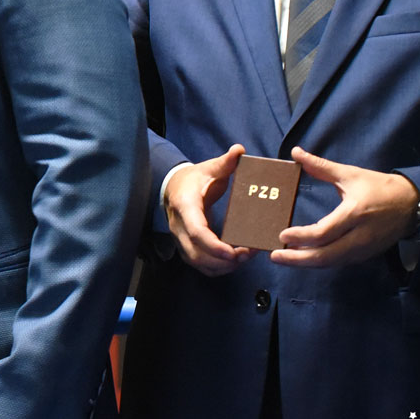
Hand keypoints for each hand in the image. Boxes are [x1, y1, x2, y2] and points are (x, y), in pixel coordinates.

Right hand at [163, 145, 251, 275]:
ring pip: (196, 262)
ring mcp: (180, 238)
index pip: (196, 231)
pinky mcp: (185, 246)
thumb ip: (225, 163)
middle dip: (222, 260)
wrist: (173, 188)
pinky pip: (198, 264)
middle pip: (196, 253)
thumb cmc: (194, 179)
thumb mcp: (208, 168)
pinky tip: (232, 263)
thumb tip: (239, 150)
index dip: (214, 245)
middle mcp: (179, 226)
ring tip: (243, 258)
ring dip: (220, 266)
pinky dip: (216, 268)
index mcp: (186, 206)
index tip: (233, 252)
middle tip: (246, 255)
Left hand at [271, 147, 419, 267]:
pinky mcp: (366, 255)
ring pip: (331, 262)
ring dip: (306, 263)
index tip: (282, 235)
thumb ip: (320, 166)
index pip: (323, 233)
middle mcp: (360, 236)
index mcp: (355, 213)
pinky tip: (304, 258)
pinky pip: (339, 262)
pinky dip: (320, 262)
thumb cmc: (379, 187)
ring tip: (284, 258)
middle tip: (274, 256)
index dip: (301, 237)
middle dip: (297, 259)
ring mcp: (364, 249)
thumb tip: (296, 152)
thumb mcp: (350, 174)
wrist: (413, 204)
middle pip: (325, 256)